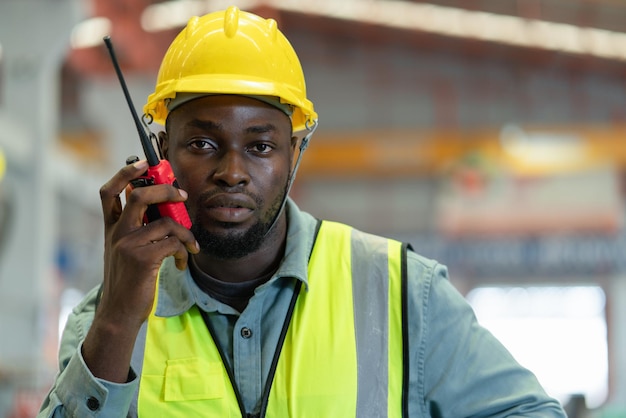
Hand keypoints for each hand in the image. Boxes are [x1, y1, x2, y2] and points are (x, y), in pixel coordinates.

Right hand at [82, 159, 198, 381]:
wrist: (119, 312)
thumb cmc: (129, 281)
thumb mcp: (125, 252)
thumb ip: (137, 230)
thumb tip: (164, 208)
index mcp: (111, 228)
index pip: (108, 192)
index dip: (125, 173)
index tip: (143, 162)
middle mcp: (116, 233)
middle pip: (140, 196)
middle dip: (165, 190)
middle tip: (182, 195)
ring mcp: (128, 245)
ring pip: (166, 223)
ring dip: (186, 234)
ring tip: (191, 247)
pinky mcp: (143, 259)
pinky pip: (174, 243)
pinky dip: (184, 251)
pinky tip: (182, 263)